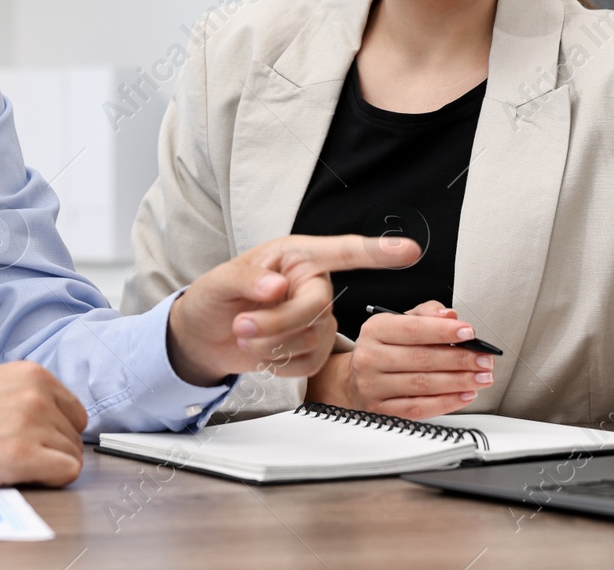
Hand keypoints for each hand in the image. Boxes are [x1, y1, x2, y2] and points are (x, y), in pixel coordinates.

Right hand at [0, 360, 87, 486]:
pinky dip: (50, 481)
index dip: (56, 433)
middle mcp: (36, 394)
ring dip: (47, 467)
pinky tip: (20, 477)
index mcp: (31, 374)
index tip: (36, 443)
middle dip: (51, 452)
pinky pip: (67, 473)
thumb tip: (54, 423)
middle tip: (15, 457)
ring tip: (8, 465)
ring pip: (71, 456)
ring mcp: (31, 423)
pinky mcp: (22, 455)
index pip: (74, 412)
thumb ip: (26, 398)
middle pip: (74, 436)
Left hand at [166, 233, 420, 385]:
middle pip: (317, 307)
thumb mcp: (220, 280)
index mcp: (296, 257)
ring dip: (272, 344)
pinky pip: (310, 361)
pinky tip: (263, 352)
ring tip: (244, 334)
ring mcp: (316, 318)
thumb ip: (248, 279)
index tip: (408, 251)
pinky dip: (281, 363)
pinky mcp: (313, 348)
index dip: (377, 251)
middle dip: (278, 322)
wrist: (205, 336)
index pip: (343, 251)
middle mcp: (311, 284)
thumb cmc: (215, 298)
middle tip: (243, 325)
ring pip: (311, 338)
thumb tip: (277, 285)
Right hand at [305, 300, 492, 418]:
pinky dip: (446, 402)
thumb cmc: (384, 348)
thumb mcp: (399, 322)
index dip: (443, 331)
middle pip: (421, 359)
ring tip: (481, 377)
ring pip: (422, 385)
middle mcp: (370, 357)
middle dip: (460, 359)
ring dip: (458, 381)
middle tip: (484, 359)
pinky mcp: (381, 410)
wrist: (355, 379)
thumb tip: (449, 315)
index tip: (469, 332)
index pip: (413, 329)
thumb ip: (426, 314)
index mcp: (375, 330)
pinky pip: (418, 408)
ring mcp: (373, 386)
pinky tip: (465, 395)